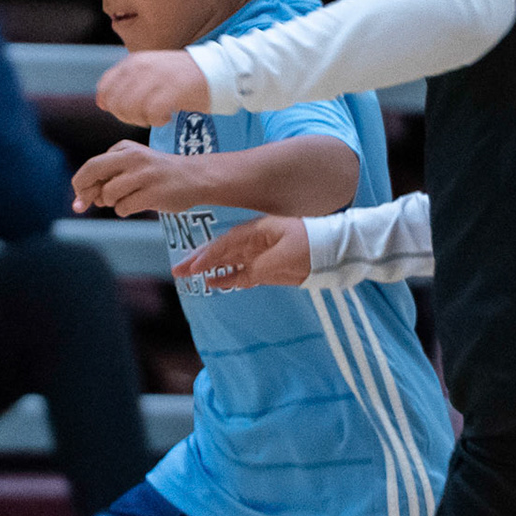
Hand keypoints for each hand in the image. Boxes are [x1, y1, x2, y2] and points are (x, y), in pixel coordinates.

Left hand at [72, 139, 206, 217]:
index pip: (91, 166)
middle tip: (87, 204)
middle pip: (93, 171)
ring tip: (127, 200)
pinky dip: (124, 210)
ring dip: (112, 203)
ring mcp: (144, 175)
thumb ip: (108, 178)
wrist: (196, 177)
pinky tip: (139, 205)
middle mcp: (133, 157)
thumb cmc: (158, 175)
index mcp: (125, 148)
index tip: (81, 200)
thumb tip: (80, 201)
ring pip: (108, 194)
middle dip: (84, 191)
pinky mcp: (153, 193)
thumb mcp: (133, 166)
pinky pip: (123, 208)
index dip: (81, 185)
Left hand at [95, 50, 210, 127]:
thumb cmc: (181, 78)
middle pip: (116, 103)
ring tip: (156, 116)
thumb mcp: (149, 72)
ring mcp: (156, 78)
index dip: (111, 104)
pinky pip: (152, 115)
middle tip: (144, 117)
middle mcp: (142, 67)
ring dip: (142, 120)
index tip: (128, 111)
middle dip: (126, 116)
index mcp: (134, 61)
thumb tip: (100, 102)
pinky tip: (167, 117)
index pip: (105, 87)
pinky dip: (157, 121)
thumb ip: (125, 84)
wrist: (217, 71)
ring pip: (130, 110)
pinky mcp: (172, 91)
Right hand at [173, 215, 312, 290]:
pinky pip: (243, 275)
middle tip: (178, 270)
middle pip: (223, 251)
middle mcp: (256, 242)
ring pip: (229, 263)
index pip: (227, 243)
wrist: (337, 253)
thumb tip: (243, 276)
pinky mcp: (269, 270)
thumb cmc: (313, 244)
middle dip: (200, 260)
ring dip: (210, 270)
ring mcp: (262, 256)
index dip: (209, 255)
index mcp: (259, 231)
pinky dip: (229, 279)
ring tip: (190, 277)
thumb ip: (262, 266)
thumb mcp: (286, 254)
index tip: (195, 267)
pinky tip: (215, 283)